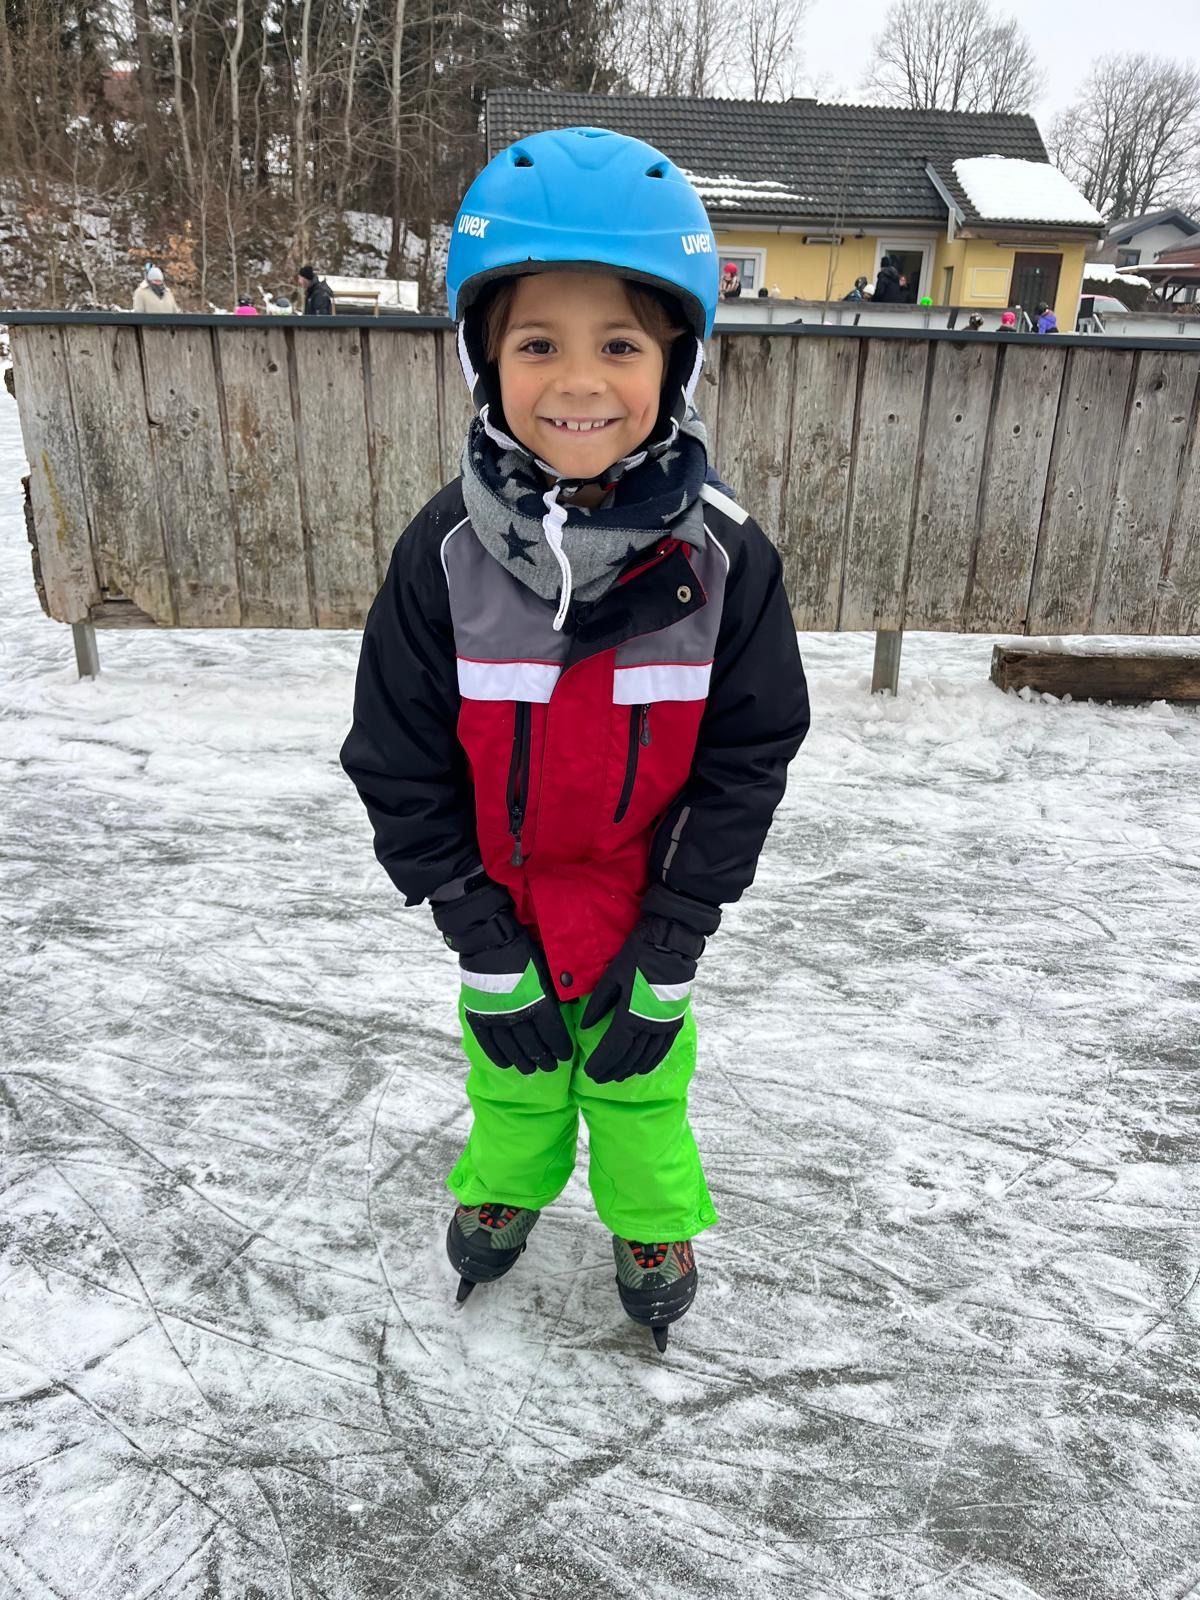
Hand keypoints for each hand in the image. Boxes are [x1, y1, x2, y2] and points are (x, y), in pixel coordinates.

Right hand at [432, 879, 571, 1075]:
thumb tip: (570, 1006)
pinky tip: (506, 1064)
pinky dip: (498, 1056)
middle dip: (544, 1058)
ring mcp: (495, 1017)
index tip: (564, 1056)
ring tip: (531, 1069)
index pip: (552, 1035)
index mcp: (538, 1003)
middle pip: (533, 1045)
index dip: (559, 1048)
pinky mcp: (478, 1015)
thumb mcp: (547, 970)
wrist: (488, 940)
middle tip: (550, 1067)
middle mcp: (517, 1015)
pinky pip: (488, 1043)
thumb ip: (556, 992)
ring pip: (512, 1048)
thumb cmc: (523, 951)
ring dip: (523, 1061)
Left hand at [580, 888, 719, 1083]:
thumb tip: (585, 1027)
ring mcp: (665, 1025)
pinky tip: (642, 1068)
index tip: (589, 1072)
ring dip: (630, 1068)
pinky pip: (662, 1049)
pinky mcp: (675, 1020)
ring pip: (646, 1056)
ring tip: (617, 1076)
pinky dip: (651, 1061)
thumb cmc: (637, 957)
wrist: (670, 944)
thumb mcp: (612, 978)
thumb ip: (598, 1005)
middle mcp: (650, 1026)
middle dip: (612, 1070)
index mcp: (631, 1015)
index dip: (601, 1064)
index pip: (613, 1049)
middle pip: (629, 1057)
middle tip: (600, 1078)